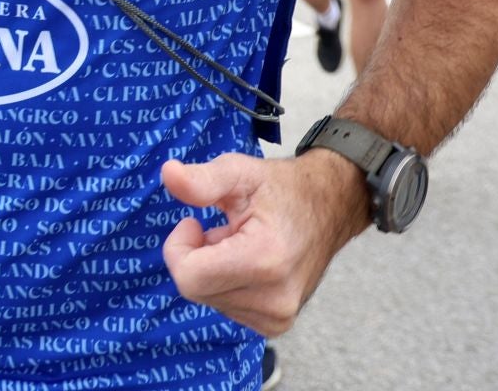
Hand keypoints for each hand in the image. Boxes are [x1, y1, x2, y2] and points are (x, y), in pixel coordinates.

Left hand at [159, 151, 367, 335]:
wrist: (329, 208)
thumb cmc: (281, 189)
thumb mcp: (239, 172)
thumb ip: (203, 179)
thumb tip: (168, 173)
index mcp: (265, 261)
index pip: (189, 278)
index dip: (179, 247)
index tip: (194, 223)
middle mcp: (275, 299)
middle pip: (195, 289)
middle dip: (197, 256)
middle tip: (223, 231)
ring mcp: (278, 317)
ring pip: (208, 299)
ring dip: (212, 270)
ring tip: (240, 244)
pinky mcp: (276, 324)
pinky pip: (225, 307)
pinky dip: (224, 284)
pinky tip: (246, 263)